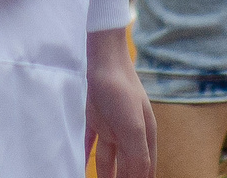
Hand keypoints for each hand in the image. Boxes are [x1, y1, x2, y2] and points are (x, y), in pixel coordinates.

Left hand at [85, 28, 154, 177]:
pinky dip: (86, 156)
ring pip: (109, 159)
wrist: (102, 59)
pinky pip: (90, 144)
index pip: (145, 170)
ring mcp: (112, 126)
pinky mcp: (94, 118)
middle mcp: (130, 133)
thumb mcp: (133, 127)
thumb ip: (137, 157)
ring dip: (105, 174)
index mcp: (145, 136)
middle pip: (127, 167)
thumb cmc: (122, 91)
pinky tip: (81, 166)